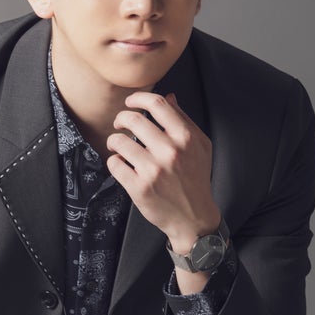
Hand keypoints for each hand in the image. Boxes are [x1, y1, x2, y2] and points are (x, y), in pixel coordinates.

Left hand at [106, 91, 219, 253]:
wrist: (194, 217)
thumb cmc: (196, 179)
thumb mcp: (200, 146)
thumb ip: (184, 120)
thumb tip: (169, 97)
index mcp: (185, 138)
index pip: (157, 105)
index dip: (138, 98)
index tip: (131, 102)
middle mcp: (170, 152)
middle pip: (133, 119)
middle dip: (121, 118)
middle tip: (120, 124)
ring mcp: (153, 170)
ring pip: (119, 141)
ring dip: (114, 140)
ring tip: (118, 145)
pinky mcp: (139, 187)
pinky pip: (114, 163)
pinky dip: (113, 160)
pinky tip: (121, 163)